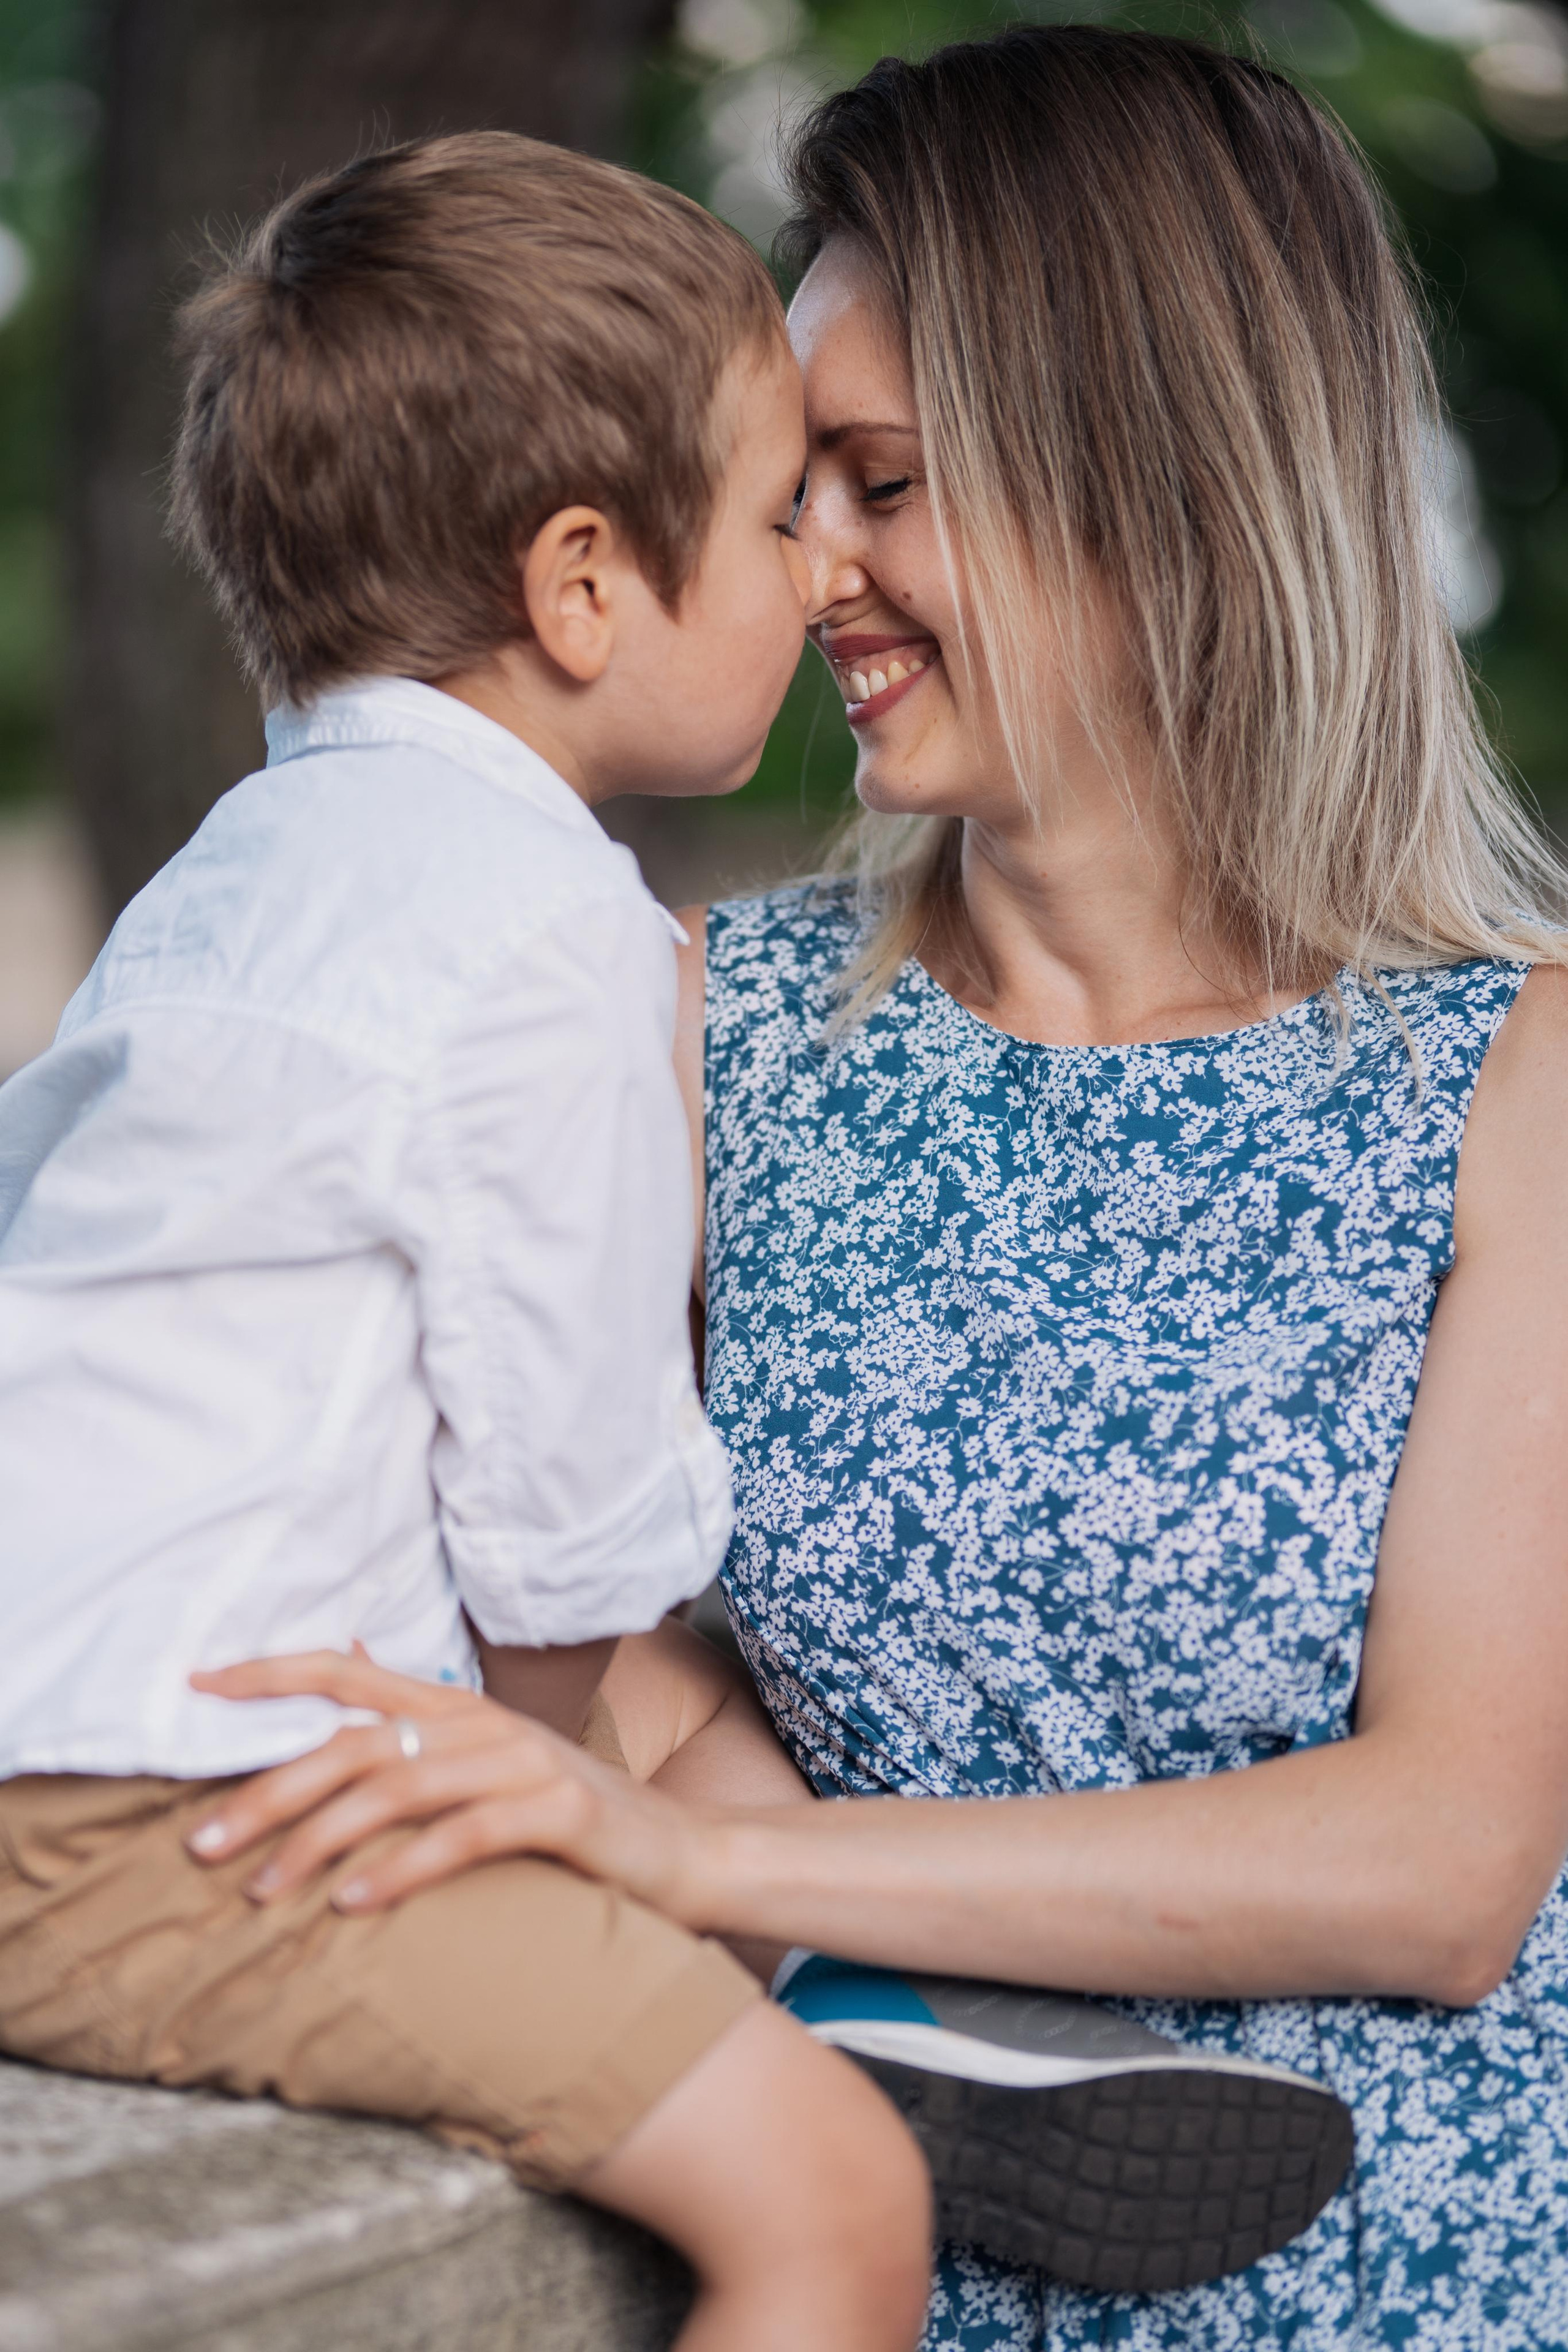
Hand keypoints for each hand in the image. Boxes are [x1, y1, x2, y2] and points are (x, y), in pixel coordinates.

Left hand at [185, 1647, 711, 1918]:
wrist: (686, 1855)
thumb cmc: (574, 1822)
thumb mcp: (492, 1765)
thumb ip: (420, 1728)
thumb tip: (355, 1658)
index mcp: (458, 1708)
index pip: (350, 1670)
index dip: (271, 1674)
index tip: (196, 1687)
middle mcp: (485, 1723)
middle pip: (355, 1742)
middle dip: (269, 1791)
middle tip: (204, 1846)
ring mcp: (525, 1763)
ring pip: (397, 1788)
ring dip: (319, 1841)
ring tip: (263, 1890)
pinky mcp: (560, 1812)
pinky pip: (462, 1837)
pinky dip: (401, 1870)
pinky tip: (354, 1904)